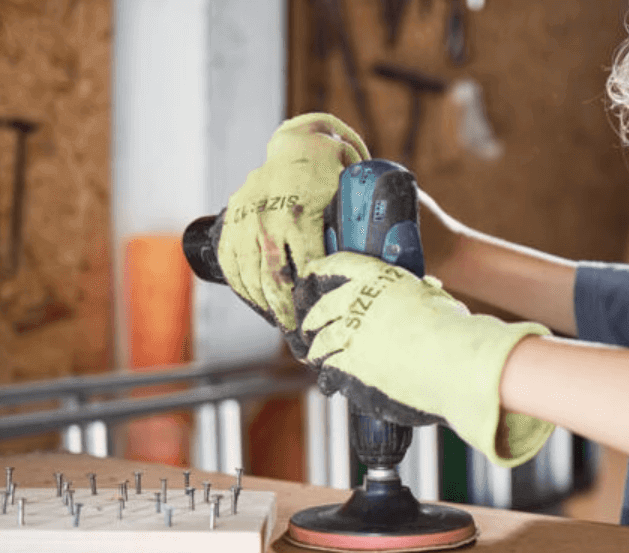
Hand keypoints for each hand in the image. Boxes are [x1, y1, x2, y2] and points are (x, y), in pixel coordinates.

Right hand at [216, 113, 369, 346]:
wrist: (300, 142)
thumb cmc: (332, 169)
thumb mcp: (352, 191)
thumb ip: (367, 220)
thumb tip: (397, 249)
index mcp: (299, 214)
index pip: (308, 268)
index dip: (315, 297)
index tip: (323, 316)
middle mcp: (268, 219)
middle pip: (275, 281)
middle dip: (287, 312)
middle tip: (300, 334)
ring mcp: (246, 220)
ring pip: (249, 276)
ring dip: (264, 304)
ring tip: (281, 322)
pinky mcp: (232, 220)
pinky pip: (230, 262)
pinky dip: (242, 287)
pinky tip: (257, 302)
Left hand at [294, 252, 555, 466]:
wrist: (456, 361)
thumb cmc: (455, 329)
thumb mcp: (433, 297)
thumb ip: (417, 294)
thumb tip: (427, 293)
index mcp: (376, 276)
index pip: (336, 265)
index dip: (319, 271)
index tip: (311, 276)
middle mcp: (356, 301)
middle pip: (321, 307)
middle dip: (312, 318)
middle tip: (308, 325)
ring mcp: (348, 334)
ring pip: (320, 341)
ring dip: (317, 349)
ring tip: (315, 357)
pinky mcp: (349, 366)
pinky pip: (329, 370)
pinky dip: (328, 376)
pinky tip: (329, 382)